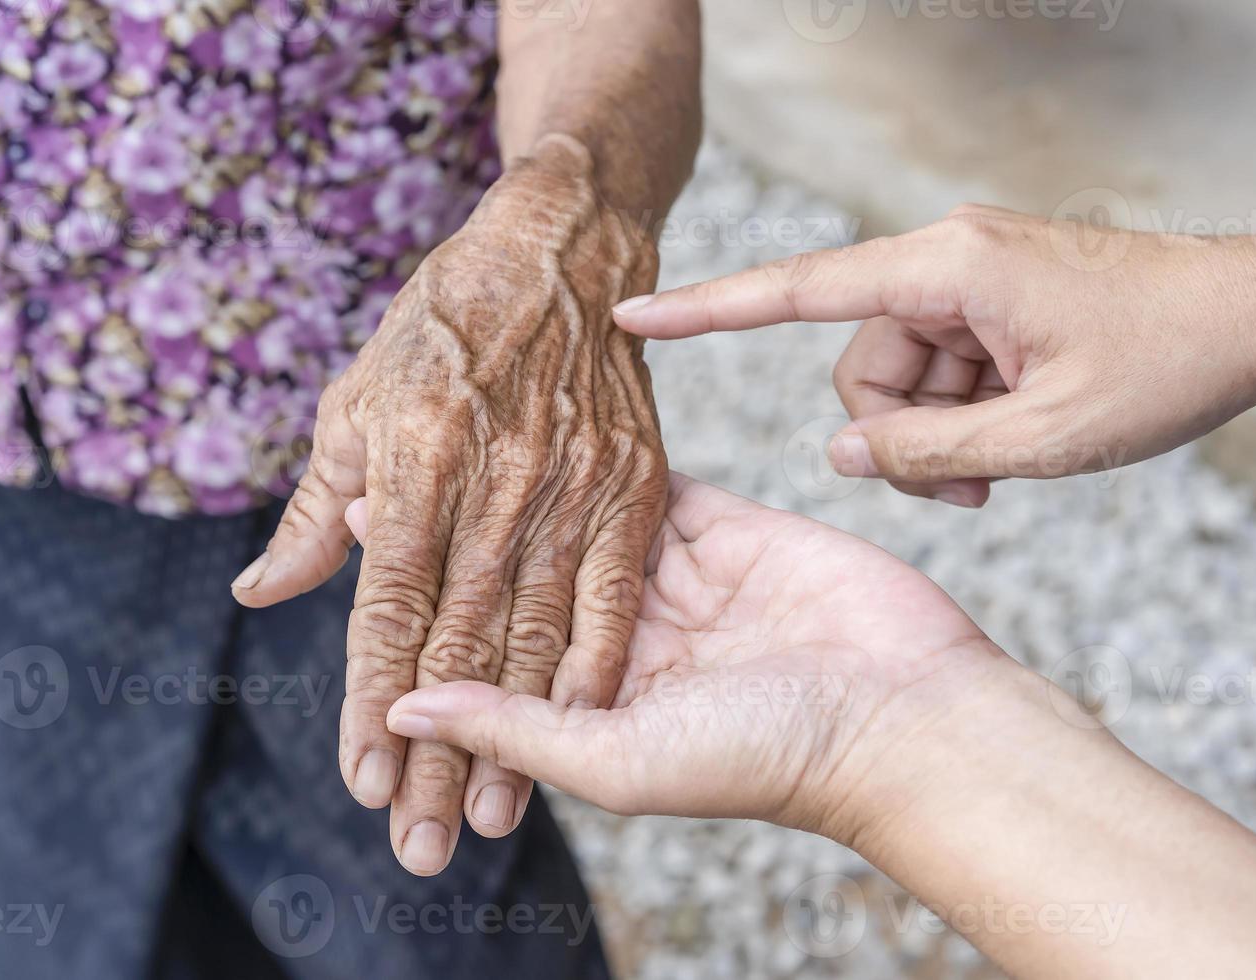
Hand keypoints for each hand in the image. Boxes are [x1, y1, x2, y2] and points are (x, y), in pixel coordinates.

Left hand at [232, 136, 667, 875]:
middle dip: (436, 753)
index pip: (388, 608)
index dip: (372, 701)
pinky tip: (578, 730)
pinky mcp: (635, 483)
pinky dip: (594, 667)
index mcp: (414, 460)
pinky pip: (615, 593)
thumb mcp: (355, 400)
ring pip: (535, 633)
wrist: (563, 250)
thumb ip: (316, 509)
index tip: (362, 781)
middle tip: (418, 843)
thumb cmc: (445, 323)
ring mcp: (574, 484)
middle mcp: (495, 481)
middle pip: (460, 642)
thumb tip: (261, 593)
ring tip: (488, 819)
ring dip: (514, 737)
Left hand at [378, 477, 1255, 978]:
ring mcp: (671, 579)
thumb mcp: (621, 760)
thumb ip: (516, 728)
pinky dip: (586, 456)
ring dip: (505, 491)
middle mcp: (623, 639)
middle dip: (448, 549)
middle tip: (362, 493)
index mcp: (593, 704)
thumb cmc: (767, 756)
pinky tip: (534, 415)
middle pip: (516, 588)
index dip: (419, 625)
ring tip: (436, 441)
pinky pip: (639, 486)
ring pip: (567, 526)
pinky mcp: (719, 525)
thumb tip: (408, 710)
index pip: (485, 662)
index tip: (346, 559)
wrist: (909, 711)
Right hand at [612, 204, 1255, 506]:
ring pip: (899, 375)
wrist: (1255, 319)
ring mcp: (971, 280)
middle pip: (860, 360)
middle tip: (960, 489)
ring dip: (935, 436)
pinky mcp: (992, 303)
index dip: (709, 310)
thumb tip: (844, 456)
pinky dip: (963, 418)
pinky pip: (941, 369)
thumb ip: (928, 451)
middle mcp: (947, 260)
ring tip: (999, 476)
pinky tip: (1013, 445)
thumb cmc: (1167, 362)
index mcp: (948, 267)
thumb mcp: (1044, 434)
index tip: (635, 315)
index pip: (800, 287)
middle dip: (897, 434)